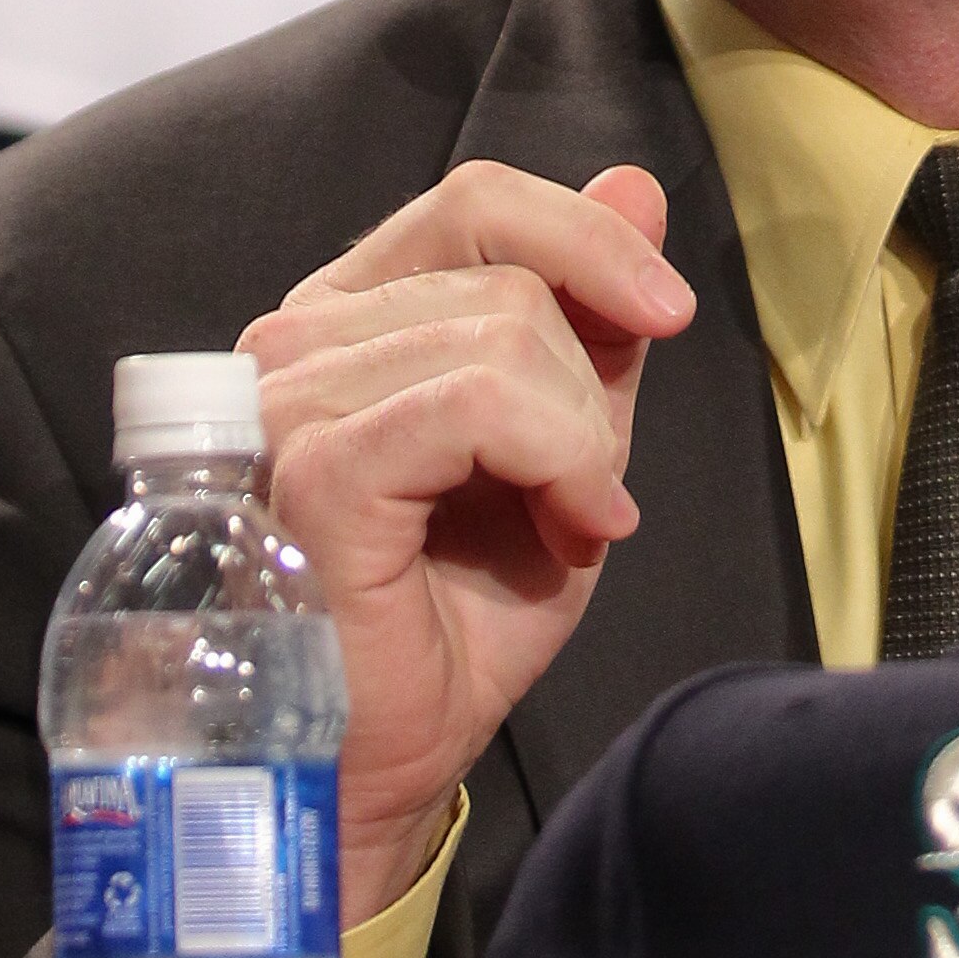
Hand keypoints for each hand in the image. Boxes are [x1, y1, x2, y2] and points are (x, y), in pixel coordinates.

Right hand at [238, 160, 693, 925]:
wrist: (380, 773)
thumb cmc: (452, 624)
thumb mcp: (558, 448)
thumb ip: (589, 321)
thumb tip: (638, 185)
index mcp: (345, 316)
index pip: (475, 199)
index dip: (588, 236)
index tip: (667, 313)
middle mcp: (297, 336)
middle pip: (507, 273)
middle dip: (588, 390)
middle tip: (582, 498)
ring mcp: (292, 398)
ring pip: (505, 332)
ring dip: (576, 441)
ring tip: (562, 528)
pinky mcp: (315, 466)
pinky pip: (478, 398)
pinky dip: (556, 459)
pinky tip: (567, 532)